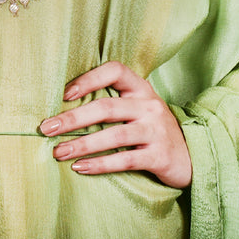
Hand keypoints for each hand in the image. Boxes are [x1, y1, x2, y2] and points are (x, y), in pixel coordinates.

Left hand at [39, 60, 191, 188]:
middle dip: (73, 118)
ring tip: (58, 152)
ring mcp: (155, 130)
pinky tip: (80, 168)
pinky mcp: (159, 156)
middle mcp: (149, 105)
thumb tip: (66, 105)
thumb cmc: (152, 128)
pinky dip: (100, 164)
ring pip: (113, 135)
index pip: (115, 70)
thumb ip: (113, 101)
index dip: (89, 79)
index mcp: (140, 88)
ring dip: (82, 144)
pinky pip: (125, 160)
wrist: (192, 156)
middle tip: (46, 128)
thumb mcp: (138, 107)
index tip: (64, 93)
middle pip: (106, 107)